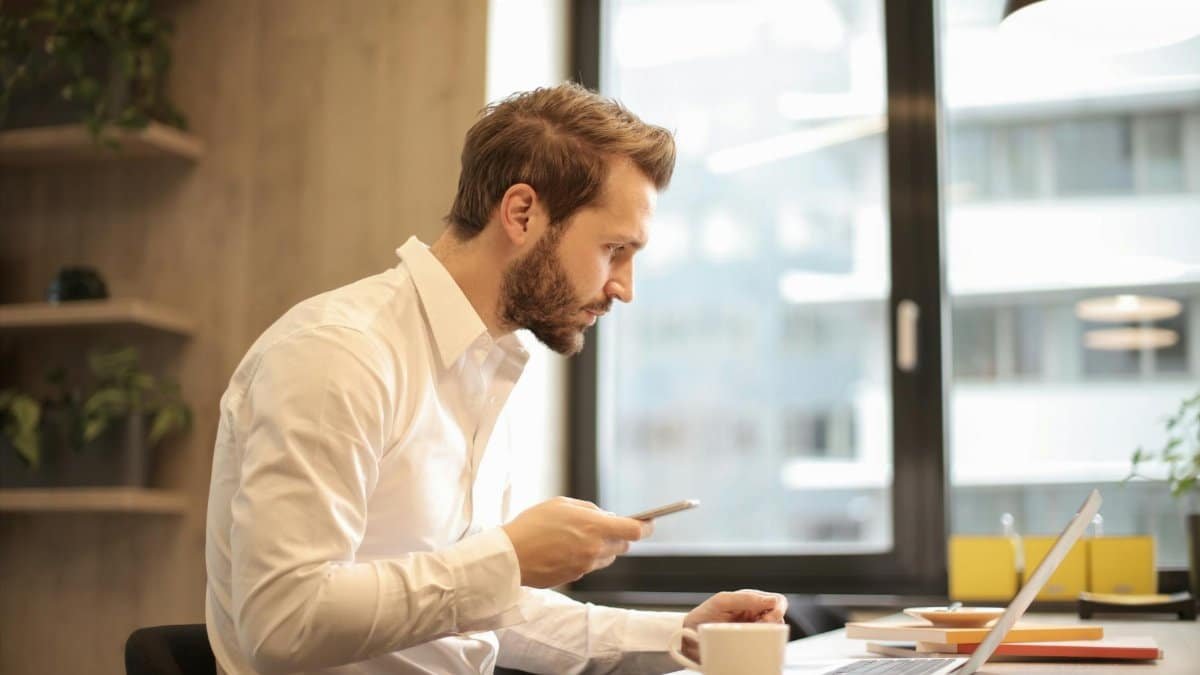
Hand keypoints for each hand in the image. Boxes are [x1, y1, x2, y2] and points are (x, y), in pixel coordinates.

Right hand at [501, 496, 651, 587]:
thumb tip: (607, 516)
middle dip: (619, 535)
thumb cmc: (533, 524)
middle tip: (602, 526)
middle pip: (623, 545)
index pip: (635, 531)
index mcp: (595, 528)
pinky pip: (590, 566)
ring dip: (602, 548)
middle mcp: (595, 550)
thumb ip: (589, 510)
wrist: (510, 556)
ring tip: (577, 537)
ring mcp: (586, 566)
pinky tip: (565, 549)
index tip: (649, 522)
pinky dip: (585, 557)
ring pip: (607, 557)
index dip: (646, 526)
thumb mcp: (562, 504)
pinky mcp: (576, 577)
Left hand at [680, 590, 787, 662]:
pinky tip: (755, 649)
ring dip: (769, 637)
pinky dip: (765, 649)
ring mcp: (754, 631)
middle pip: (779, 618)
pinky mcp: (751, 646)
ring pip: (775, 634)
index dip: (778, 609)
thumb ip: (745, 598)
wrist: (688, 637)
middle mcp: (755, 615)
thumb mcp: (722, 602)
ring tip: (752, 638)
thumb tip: (771, 601)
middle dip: (774, 624)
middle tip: (759, 629)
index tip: (767, 619)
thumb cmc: (703, 615)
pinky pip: (766, 648)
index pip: (777, 601)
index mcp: (751, 601)